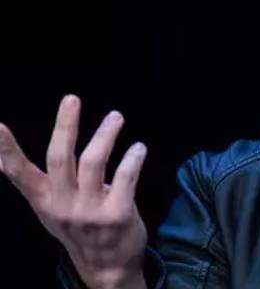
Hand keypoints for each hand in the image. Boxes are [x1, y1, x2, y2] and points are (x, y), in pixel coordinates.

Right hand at [0, 95, 147, 288]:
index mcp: (43, 200)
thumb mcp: (49, 208)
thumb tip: (2, 153)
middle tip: (71, 99)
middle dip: (65, 126)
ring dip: (105, 135)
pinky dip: (133, 158)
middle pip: (60, 158)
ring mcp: (90, 211)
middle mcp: (62, 205)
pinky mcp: (118, 214)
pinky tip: (139, 148)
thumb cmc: (78, 227)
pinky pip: (125, 178)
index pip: (19, 173)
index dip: (7, 150)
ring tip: (115, 117)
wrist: (106, 267)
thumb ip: (34, 181)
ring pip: (94, 163)